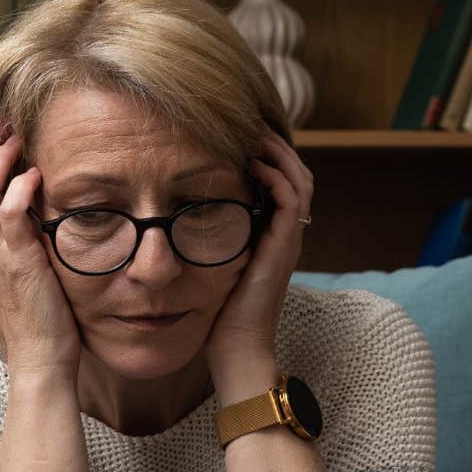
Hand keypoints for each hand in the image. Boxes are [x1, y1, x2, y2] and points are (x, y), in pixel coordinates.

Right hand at [0, 123, 81, 379]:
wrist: (43, 360)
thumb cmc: (46, 321)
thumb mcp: (38, 271)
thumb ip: (37, 242)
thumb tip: (52, 213)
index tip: (4, 132)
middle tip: (6, 120)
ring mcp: (1, 255)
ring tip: (17, 136)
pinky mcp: (19, 264)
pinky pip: (8, 216)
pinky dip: (18, 189)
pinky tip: (35, 175)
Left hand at [207, 129, 312, 377]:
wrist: (237, 349)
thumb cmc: (218, 316)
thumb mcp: (211, 268)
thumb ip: (206, 243)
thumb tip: (172, 222)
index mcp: (270, 237)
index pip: (281, 183)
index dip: (267, 157)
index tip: (240, 135)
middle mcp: (284, 235)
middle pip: (296, 173)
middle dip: (275, 145)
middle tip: (251, 122)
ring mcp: (287, 241)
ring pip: (299, 179)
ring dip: (278, 152)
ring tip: (255, 132)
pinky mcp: (282, 249)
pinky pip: (291, 201)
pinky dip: (276, 177)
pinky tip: (254, 164)